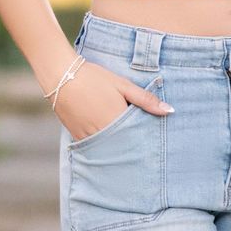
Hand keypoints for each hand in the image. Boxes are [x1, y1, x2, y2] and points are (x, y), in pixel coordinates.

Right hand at [53, 62, 172, 141]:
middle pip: (125, 148)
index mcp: (118, 121)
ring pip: (110, 150)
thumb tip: (169, 111)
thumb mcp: (122, 85)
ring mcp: (89, 137)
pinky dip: (105, 146)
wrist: (60, 76)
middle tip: (147, 154)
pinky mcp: (78, 137)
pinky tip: (111, 143)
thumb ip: (145, 100)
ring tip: (131, 149)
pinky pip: (96, 147)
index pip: (139, 140)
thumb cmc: (94, 77)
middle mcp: (104, 133)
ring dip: (120, 149)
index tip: (157, 147)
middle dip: (135, 149)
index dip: (148, 143)